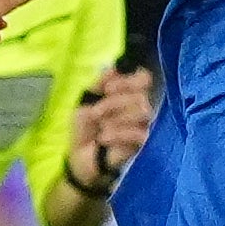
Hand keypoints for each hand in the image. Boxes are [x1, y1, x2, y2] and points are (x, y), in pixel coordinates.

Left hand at [66, 67, 153, 186]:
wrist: (80, 157)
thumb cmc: (85, 129)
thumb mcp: (86, 101)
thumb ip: (99, 83)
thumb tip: (114, 68)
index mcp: (127, 94)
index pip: (144, 78)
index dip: (128, 81)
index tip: (107, 89)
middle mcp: (139, 107)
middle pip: (141, 95)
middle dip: (115, 102)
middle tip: (96, 112)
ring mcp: (143, 126)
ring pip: (144, 111)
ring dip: (117, 117)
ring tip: (101, 127)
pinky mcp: (142, 145)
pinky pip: (140, 133)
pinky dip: (119, 133)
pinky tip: (104, 138)